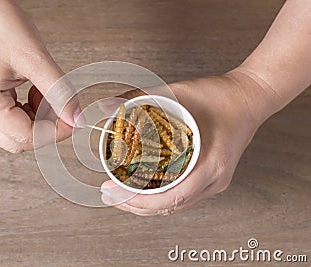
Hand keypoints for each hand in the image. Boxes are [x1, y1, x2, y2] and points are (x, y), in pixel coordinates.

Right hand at [0, 0, 79, 151]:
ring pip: (16, 133)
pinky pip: (11, 120)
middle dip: (46, 127)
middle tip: (63, 107)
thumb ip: (60, 92)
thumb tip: (76, 118)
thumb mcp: (36, 59)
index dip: (56, 132)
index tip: (74, 121)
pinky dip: (30, 111)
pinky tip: (35, 91)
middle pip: (19, 141)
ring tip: (44, 90)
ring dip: (39, 119)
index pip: (26, 136)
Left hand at [100, 69, 275, 215]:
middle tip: (110, 196)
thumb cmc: (221, 96)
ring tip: (123, 196)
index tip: (114, 193)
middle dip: (136, 207)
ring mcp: (216, 182)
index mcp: (211, 165)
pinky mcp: (214, 179)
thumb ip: (141, 96)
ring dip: (148, 206)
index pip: (172, 198)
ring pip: (177, 206)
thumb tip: (108, 106)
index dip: (138, 201)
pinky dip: (162, 199)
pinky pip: (185, 197)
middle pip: (171, 207)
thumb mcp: (179, 92)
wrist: (250, 98)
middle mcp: (215, 180)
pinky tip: (146, 192)